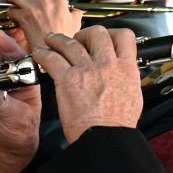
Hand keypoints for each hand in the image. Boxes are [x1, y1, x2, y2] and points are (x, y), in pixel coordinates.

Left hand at [3, 0, 83, 51]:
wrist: (55, 53)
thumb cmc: (65, 40)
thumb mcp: (75, 25)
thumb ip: (75, 15)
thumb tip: (78, 12)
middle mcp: (44, 0)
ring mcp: (31, 8)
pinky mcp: (22, 18)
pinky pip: (11, 10)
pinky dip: (9, 10)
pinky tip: (11, 12)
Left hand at [33, 26, 141, 143]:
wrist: (106, 139)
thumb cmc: (117, 126)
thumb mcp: (133, 98)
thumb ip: (126, 82)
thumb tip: (123, 78)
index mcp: (126, 69)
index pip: (124, 37)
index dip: (112, 33)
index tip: (104, 38)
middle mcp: (107, 65)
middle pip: (97, 33)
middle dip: (85, 34)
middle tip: (79, 40)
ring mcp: (87, 70)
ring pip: (71, 42)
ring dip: (59, 39)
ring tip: (52, 40)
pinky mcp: (68, 79)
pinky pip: (52, 58)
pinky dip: (43, 54)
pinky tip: (40, 54)